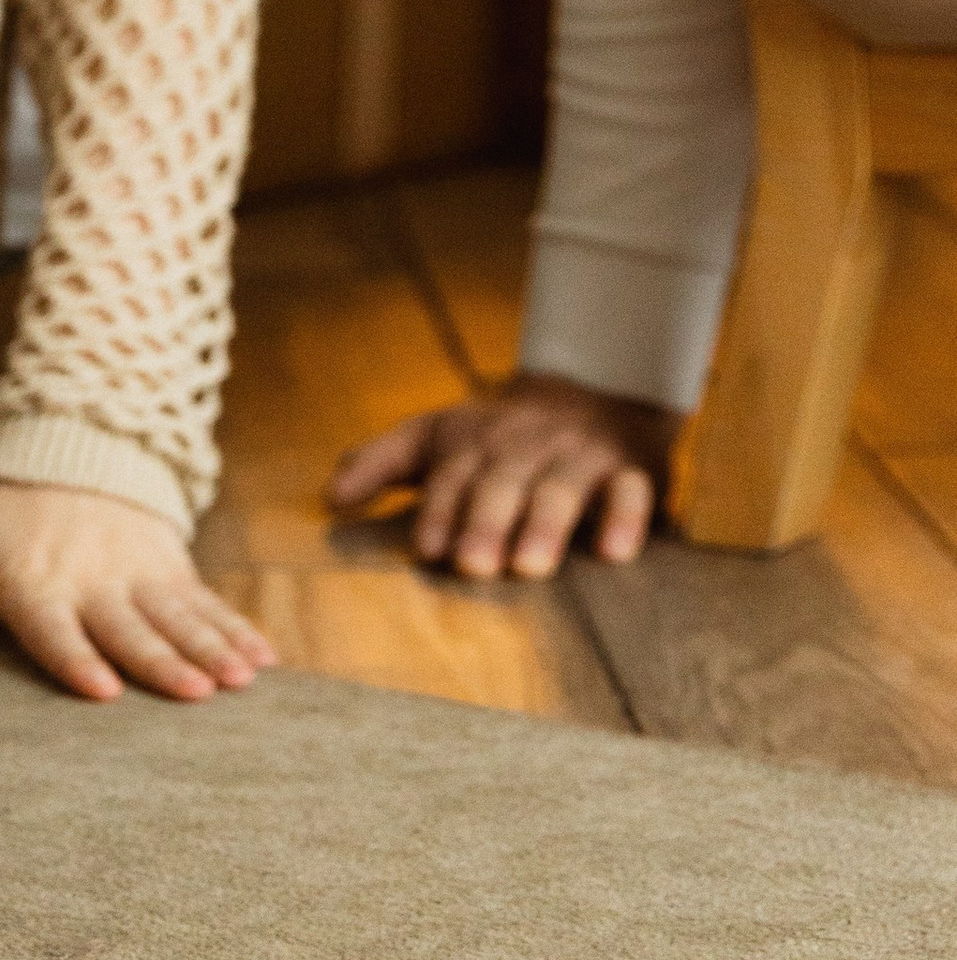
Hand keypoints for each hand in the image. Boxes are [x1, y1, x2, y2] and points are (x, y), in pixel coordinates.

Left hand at [0, 481, 276, 702]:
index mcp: (35, 583)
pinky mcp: (170, 563)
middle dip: (163, 660)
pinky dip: (235, 628)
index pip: (54, 628)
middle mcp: (90, 580)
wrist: (66, 443)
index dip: (76, 658)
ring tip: (239, 680)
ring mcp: (136, 571)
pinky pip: (205, 601)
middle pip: (128, 627)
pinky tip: (262, 658)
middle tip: (197, 692)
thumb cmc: (6, 514)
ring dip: (211, 647)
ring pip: (177, 615)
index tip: (101, 691)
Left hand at [327, 372, 674, 577]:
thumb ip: (380, 464)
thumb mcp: (432, 438)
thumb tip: (330, 499)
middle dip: (486, 521)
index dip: (439, 511)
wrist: (588, 393)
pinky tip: (614, 552)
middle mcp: (523, 446)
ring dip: (545, 525)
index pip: (452, 475)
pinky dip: (626, 518)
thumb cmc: (494, 437)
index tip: (427, 549)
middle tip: (473, 565)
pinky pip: (630, 491)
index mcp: (472, 440)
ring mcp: (576, 456)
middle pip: (503, 482)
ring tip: (529, 566)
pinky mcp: (628, 470)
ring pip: (561, 488)